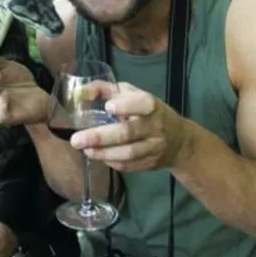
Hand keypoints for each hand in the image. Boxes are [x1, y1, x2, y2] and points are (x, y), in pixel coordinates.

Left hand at [70, 82, 188, 171]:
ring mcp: (153, 148)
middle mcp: (154, 127)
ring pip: (127, 153)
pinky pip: (128, 165)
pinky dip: (110, 162)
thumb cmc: (149, 112)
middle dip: (100, 137)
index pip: (143, 104)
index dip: (126, 106)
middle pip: (128, 133)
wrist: (179, 141)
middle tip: (76, 139)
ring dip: (102, 153)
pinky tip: (97, 156)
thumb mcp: (133, 94)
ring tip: (84, 149)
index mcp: (152, 106)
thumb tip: (81, 91)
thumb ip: (107, 90)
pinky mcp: (150, 164)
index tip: (108, 107)